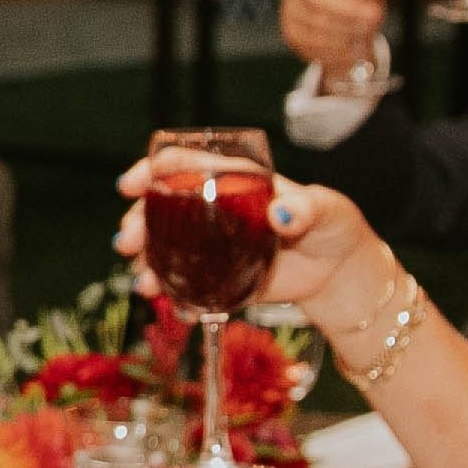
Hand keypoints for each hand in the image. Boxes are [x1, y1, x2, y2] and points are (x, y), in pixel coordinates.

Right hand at [113, 154, 391, 334]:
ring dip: (146, 262)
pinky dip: (173, 293)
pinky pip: (188, 283)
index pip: (184, 165)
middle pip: (163, 208)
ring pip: (167, 247)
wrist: (340, 273)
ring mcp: (213, 244)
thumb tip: (280, 214)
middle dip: (137, 223)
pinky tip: (168, 302)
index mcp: (233, 180)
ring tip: (143, 281)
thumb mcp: (325, 209)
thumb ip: (304, 208)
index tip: (130, 185)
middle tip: (127, 243)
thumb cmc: (333, 226)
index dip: (152, 171)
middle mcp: (214, 209)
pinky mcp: (220, 277)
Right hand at [280, 0, 388, 78]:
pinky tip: (350, 46)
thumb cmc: (352, 5)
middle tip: (371, 15)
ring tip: (364, 31)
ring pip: (316, 22)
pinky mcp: (291, 33)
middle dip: (347, 8)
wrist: (337, 32)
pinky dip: (335, 45)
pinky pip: (312, 41)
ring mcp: (290, 11)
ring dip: (345, 28)